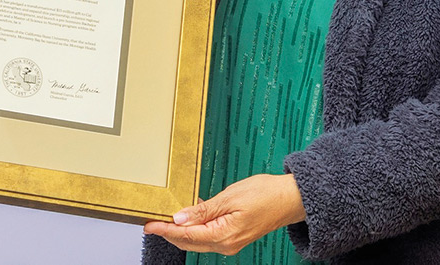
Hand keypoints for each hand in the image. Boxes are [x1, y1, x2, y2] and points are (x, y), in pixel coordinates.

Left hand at [143, 173, 305, 255]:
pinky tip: (189, 215)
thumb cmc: (266, 194)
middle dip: (169, 232)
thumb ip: (203, 210)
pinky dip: (195, 227)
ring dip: (181, 230)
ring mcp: (230, 242)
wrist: (290, 199)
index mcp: (224, 236)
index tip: (149, 225)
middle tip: (152, 220)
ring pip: (197, 240)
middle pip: (189, 241)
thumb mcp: (230, 197)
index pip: (186, 235)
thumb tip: (180, 218)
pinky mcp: (233, 236)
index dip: (164, 230)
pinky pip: (207, 235)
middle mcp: (226, 244)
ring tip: (165, 216)